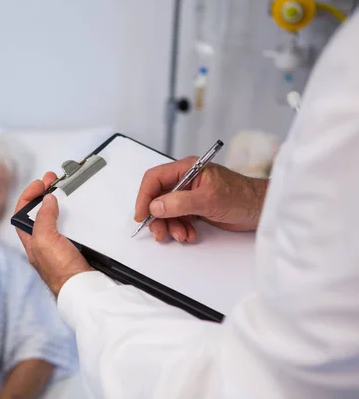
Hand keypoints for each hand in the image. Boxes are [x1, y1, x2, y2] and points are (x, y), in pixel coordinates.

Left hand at [14, 172, 92, 295]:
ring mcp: (61, 245)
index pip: (22, 212)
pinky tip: (80, 210)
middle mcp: (44, 242)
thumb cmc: (61, 271)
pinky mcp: (76, 247)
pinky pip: (74, 227)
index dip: (29, 195)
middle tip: (55, 180)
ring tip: (67, 190)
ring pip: (58, 218)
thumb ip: (44, 218)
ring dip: (61, 203)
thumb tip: (47, 199)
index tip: (41, 183)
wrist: (84, 288)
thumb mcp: (45, 240)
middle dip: (45, 194)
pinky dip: (75, 216)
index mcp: (31, 240)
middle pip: (40, 212)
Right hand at [135, 157, 267, 242]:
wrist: (261, 209)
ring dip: (170, 226)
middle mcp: (185, 181)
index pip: (154, 179)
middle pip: (157, 198)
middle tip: (160, 232)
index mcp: (186, 169)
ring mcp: (189, 195)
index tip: (142, 214)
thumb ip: (180, 202)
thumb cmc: (242, 195)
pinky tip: (189, 235)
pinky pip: (178, 219)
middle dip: (157, 217)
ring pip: (166, 212)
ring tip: (181, 235)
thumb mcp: (209, 199)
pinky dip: (180, 229)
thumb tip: (156, 206)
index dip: (144, 196)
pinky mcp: (195, 209)